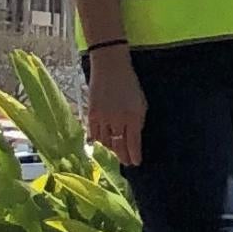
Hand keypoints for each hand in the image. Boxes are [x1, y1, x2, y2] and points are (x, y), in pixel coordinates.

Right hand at [87, 47, 146, 167]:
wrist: (110, 68)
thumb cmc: (130, 84)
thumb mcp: (141, 102)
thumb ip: (138, 120)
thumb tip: (134, 137)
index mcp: (133, 116)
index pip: (133, 143)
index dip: (134, 155)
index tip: (136, 163)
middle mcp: (117, 120)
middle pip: (119, 145)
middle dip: (123, 156)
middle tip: (126, 164)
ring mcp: (103, 118)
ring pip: (105, 142)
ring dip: (111, 150)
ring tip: (116, 155)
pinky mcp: (91, 114)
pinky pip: (94, 134)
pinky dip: (99, 141)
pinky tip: (103, 145)